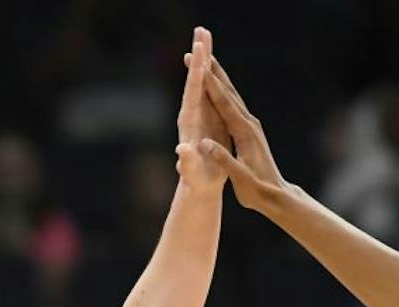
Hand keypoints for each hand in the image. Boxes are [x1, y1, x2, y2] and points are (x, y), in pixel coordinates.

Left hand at [174, 27, 229, 193]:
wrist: (198, 185)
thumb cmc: (196, 180)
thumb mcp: (191, 171)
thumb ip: (186, 161)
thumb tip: (181, 151)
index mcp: (190, 121)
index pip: (193, 90)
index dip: (196, 69)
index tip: (198, 48)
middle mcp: (193, 112)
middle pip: (196, 78)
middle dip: (200, 54)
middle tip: (201, 29)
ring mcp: (201, 113)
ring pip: (203, 80)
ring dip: (206, 58)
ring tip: (207, 36)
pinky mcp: (210, 117)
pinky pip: (211, 90)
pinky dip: (214, 73)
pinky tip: (216, 61)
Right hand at [196, 53, 289, 212]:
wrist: (276, 195)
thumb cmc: (257, 190)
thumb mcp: (240, 178)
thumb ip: (224, 160)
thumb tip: (206, 144)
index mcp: (244, 133)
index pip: (224, 104)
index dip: (211, 85)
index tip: (199, 67)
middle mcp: (249, 124)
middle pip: (228, 92)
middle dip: (213, 71)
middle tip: (200, 50)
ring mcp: (251, 126)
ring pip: (231, 96)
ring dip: (218, 78)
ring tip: (206, 60)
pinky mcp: (249, 131)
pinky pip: (233, 107)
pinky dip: (223, 93)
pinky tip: (217, 88)